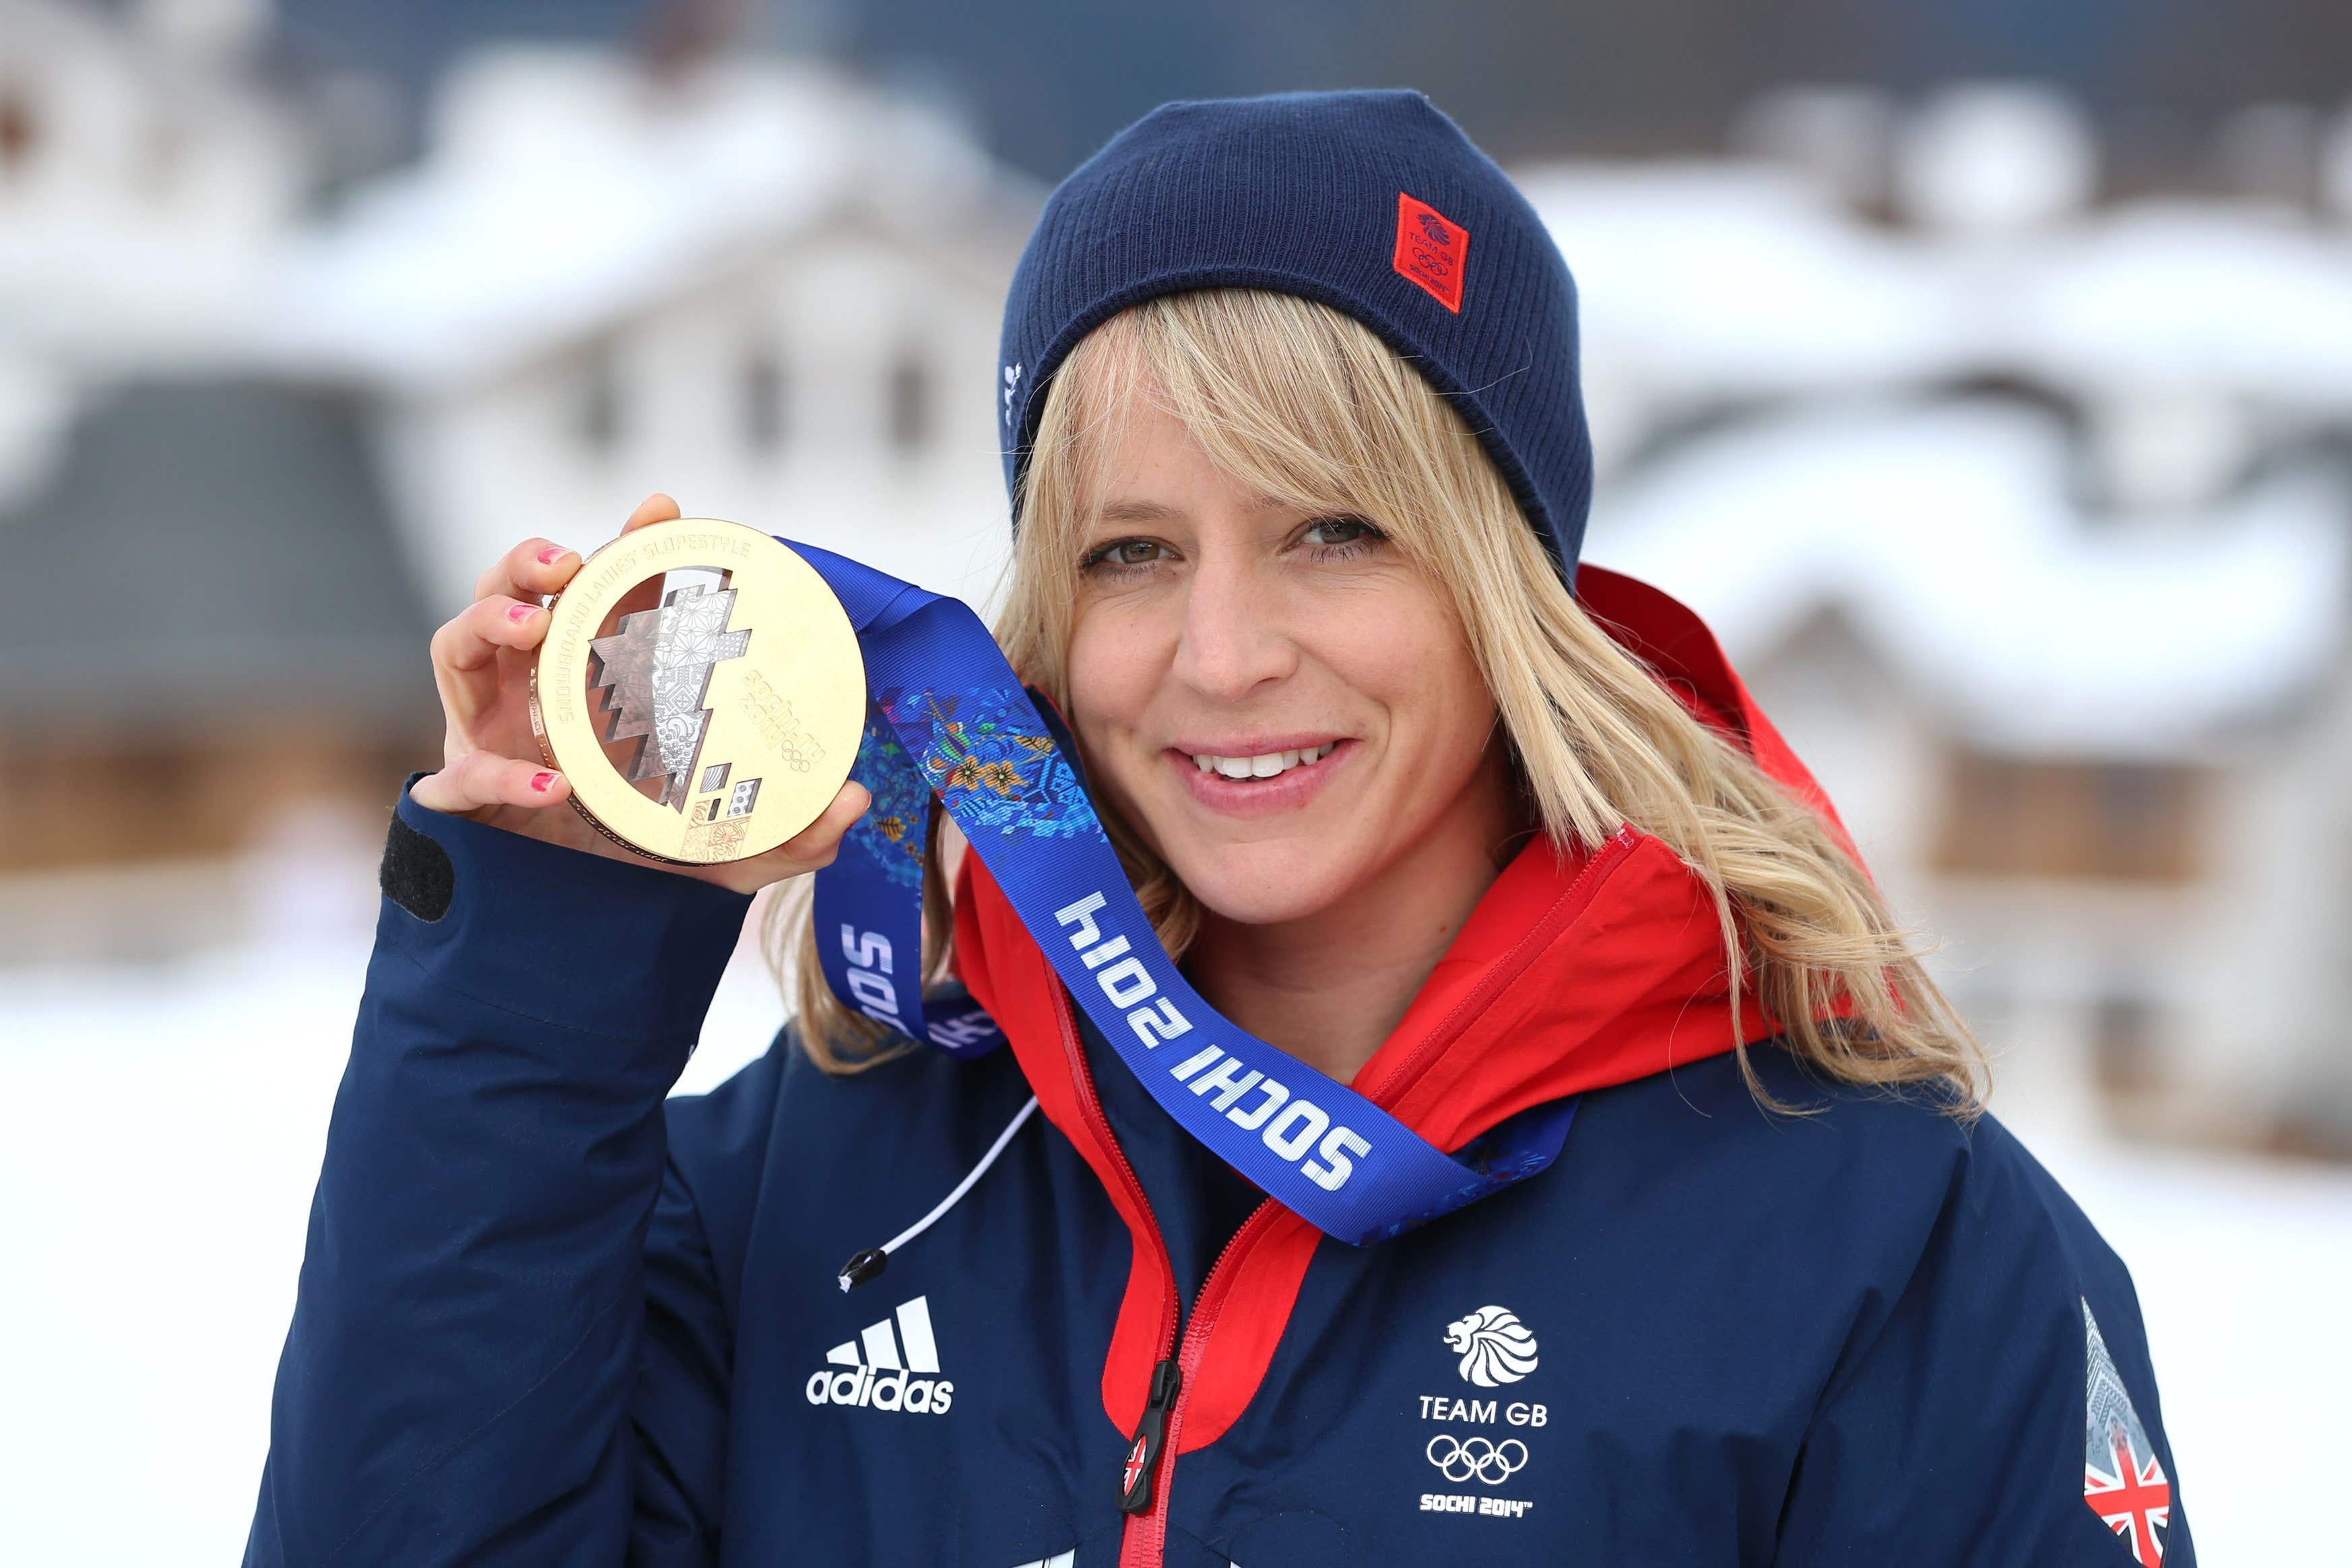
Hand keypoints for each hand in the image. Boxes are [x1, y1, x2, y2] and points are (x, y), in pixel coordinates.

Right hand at [408, 492, 869, 893]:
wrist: (593, 946)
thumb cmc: (652, 867)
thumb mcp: (739, 847)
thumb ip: (798, 829)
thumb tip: (859, 797)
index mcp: (590, 684)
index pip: (598, 595)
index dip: (623, 545)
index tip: (660, 509)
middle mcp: (529, 696)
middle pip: (506, 596)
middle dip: (528, 562)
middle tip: (570, 562)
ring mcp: (483, 737)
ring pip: (455, 648)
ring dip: (486, 621)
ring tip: (535, 628)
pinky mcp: (461, 798)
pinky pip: (455, 773)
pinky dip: (495, 770)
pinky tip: (550, 779)